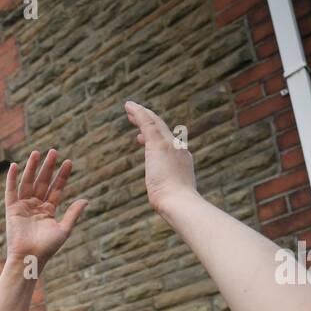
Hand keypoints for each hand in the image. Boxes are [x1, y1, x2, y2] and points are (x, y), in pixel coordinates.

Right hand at [4, 148, 87, 267]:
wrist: (30, 257)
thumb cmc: (47, 248)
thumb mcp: (64, 229)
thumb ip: (73, 213)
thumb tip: (86, 200)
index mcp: (48, 211)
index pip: (56, 189)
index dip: (62, 176)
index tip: (68, 162)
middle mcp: (36, 206)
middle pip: (42, 182)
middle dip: (48, 167)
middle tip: (54, 151)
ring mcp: (23, 206)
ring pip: (28, 183)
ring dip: (32, 168)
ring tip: (37, 153)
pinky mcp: (11, 209)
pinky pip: (11, 191)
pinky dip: (11, 179)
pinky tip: (14, 166)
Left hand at [123, 100, 198, 214]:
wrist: (179, 201)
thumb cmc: (176, 205)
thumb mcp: (172, 196)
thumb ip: (168, 193)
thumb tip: (163, 200)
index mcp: (183, 160)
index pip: (168, 143)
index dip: (156, 137)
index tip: (142, 137)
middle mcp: (178, 148)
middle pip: (162, 129)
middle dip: (148, 121)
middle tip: (135, 117)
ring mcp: (169, 144)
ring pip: (154, 122)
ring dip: (141, 114)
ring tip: (129, 109)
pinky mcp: (158, 143)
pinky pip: (146, 122)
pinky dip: (137, 113)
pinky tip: (128, 106)